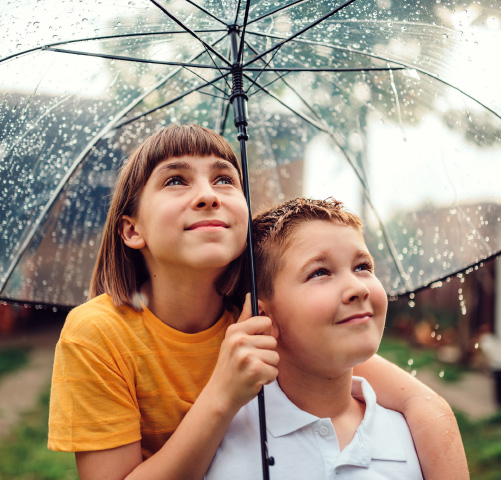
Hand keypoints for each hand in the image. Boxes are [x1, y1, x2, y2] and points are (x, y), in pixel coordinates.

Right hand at [206, 293, 278, 413]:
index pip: (266, 321)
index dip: (265, 334)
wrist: (220, 394)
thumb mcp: (233, 339)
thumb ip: (245, 318)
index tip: (255, 343)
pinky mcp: (255, 371)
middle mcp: (239, 341)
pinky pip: (275, 371)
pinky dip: (268, 379)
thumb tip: (251, 294)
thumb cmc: (230, 365)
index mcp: (235, 330)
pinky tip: (255, 380)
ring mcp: (246, 356)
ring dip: (268, 367)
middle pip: (273, 341)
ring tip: (252, 371)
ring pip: (275, 357)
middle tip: (251, 361)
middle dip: (266, 353)